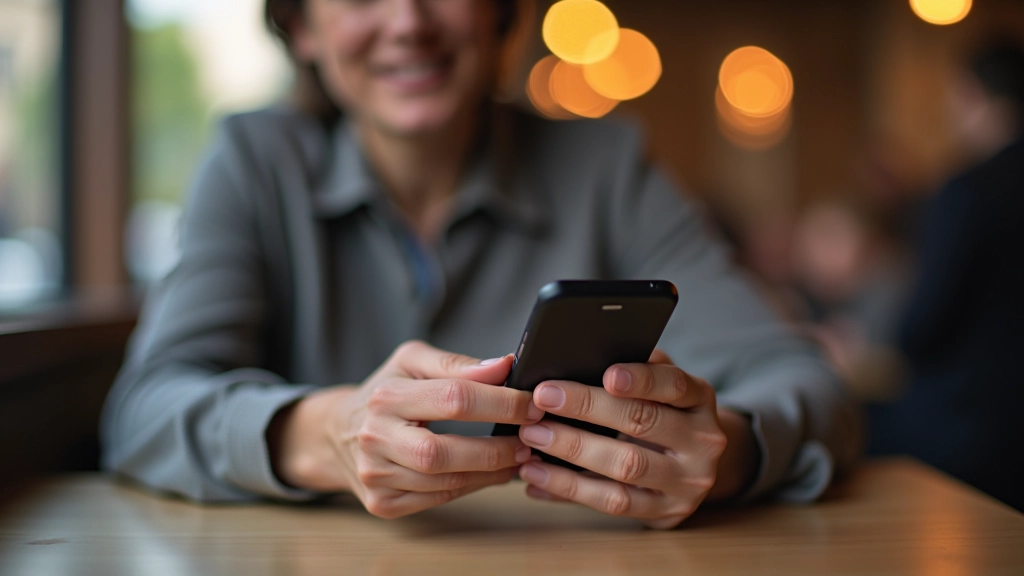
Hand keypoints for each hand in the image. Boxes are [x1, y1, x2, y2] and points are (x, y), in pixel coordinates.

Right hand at [268, 340, 542, 517]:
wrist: (337, 432)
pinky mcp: (382, 503)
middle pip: (443, 452)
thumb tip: (504, 366)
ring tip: (518, 457)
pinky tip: (490, 473)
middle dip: (495, 449)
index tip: (532, 404)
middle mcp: (374, 438)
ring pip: (444, 482)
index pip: (453, 399)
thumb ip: (457, 363)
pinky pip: (438, 499)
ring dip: (490, 473)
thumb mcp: (412, 361)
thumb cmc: (385, 391)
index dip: (501, 402)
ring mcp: (376, 475)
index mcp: (386, 396)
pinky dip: (471, 487)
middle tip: (529, 440)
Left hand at [517, 350, 758, 528]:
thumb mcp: (660, 386)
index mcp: (700, 399)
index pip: (674, 385)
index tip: (607, 375)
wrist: (694, 465)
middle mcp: (702, 440)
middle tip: (542, 398)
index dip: (642, 379)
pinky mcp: (665, 511)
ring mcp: (687, 481)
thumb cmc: (664, 413)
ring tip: (532, 436)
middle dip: (587, 408)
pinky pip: (612, 502)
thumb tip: (580, 356)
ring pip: (625, 466)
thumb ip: (634, 370)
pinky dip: (569, 489)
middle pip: (641, 422)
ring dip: (572, 450)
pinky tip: (537, 476)